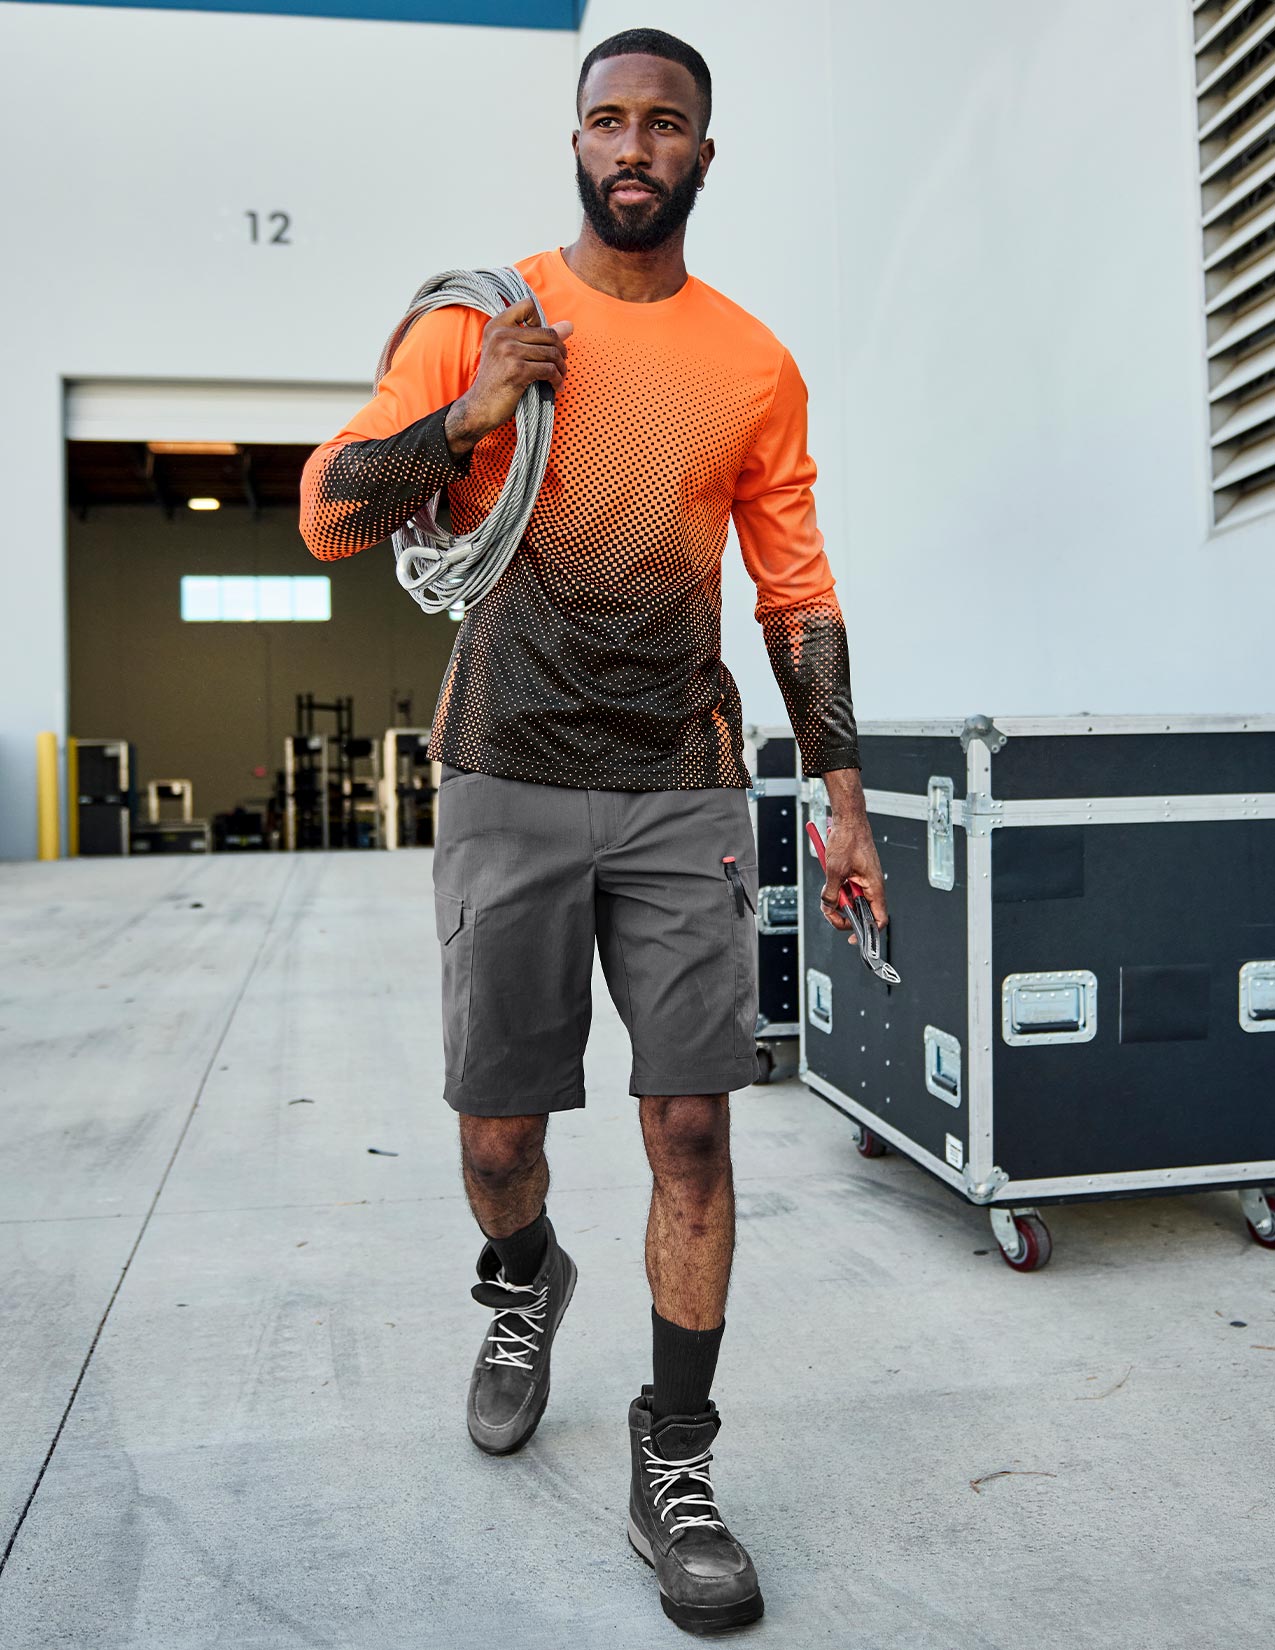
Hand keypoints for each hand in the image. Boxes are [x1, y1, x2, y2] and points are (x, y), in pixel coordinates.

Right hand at [445, 297, 572, 454]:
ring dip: (561, 368)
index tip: (542, 339)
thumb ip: (537, 337)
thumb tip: (570, 326)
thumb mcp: (509, 352)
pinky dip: (557, 379)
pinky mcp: (517, 370)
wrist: (479, 407)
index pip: (527, 305)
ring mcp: (509, 351)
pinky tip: (555, 386)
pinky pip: (549, 370)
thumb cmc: (496, 380)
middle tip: (561, 364)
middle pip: (548, 333)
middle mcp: (501, 334)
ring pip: (552, 353)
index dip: (540, 319)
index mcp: (497, 326)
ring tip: (560, 377)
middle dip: (560, 351)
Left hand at [819, 768, 886, 940]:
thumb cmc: (849, 839)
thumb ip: (831, 892)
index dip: (867, 932)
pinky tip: (830, 880)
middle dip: (843, 913)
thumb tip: (828, 905)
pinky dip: (837, 888)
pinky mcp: (856, 874)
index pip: (878, 919)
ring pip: (851, 900)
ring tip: (828, 892)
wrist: (848, 820)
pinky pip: (847, 888)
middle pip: (861, 912)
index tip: (853, 938)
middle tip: (829, 909)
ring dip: (838, 899)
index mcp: (874, 887)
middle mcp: (872, 885)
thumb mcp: (834, 870)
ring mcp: (864, 880)